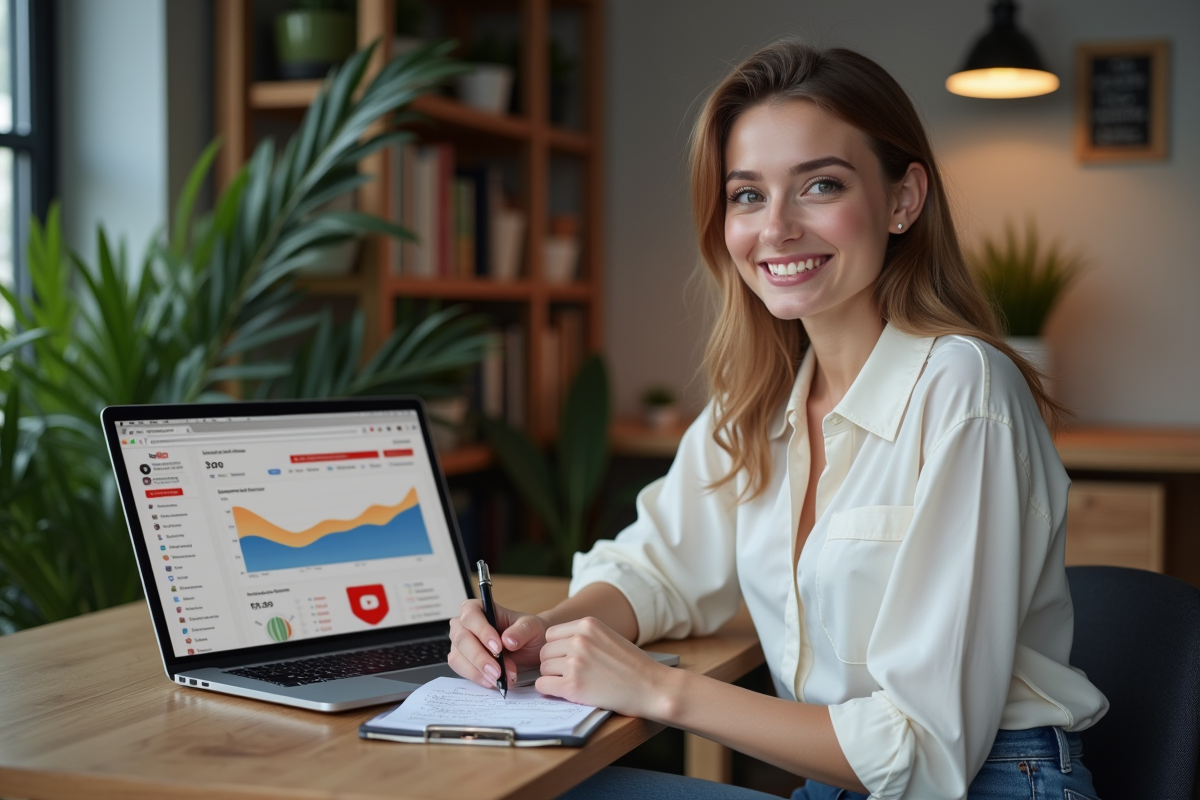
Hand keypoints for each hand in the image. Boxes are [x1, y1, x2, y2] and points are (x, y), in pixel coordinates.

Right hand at [448, 598, 548, 689]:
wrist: (529, 648)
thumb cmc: (527, 632)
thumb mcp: (532, 627)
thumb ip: (521, 631)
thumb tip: (507, 640)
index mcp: (480, 608)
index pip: (472, 615)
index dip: (482, 631)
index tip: (498, 648)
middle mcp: (465, 624)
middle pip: (462, 638)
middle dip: (480, 657)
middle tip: (498, 671)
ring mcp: (461, 643)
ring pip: (458, 657)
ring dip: (478, 671)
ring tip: (500, 679)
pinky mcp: (461, 660)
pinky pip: (461, 670)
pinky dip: (477, 677)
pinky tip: (492, 682)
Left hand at [535, 617, 670, 718]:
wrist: (653, 687)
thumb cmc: (635, 666)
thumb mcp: (610, 637)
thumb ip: (585, 636)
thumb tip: (557, 646)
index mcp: (588, 624)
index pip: (551, 634)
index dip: (556, 648)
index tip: (565, 659)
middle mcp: (579, 640)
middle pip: (545, 651)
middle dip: (553, 664)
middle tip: (568, 674)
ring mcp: (575, 663)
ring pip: (543, 669)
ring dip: (553, 678)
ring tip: (573, 683)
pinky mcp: (573, 686)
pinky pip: (543, 686)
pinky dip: (550, 691)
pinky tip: (566, 693)